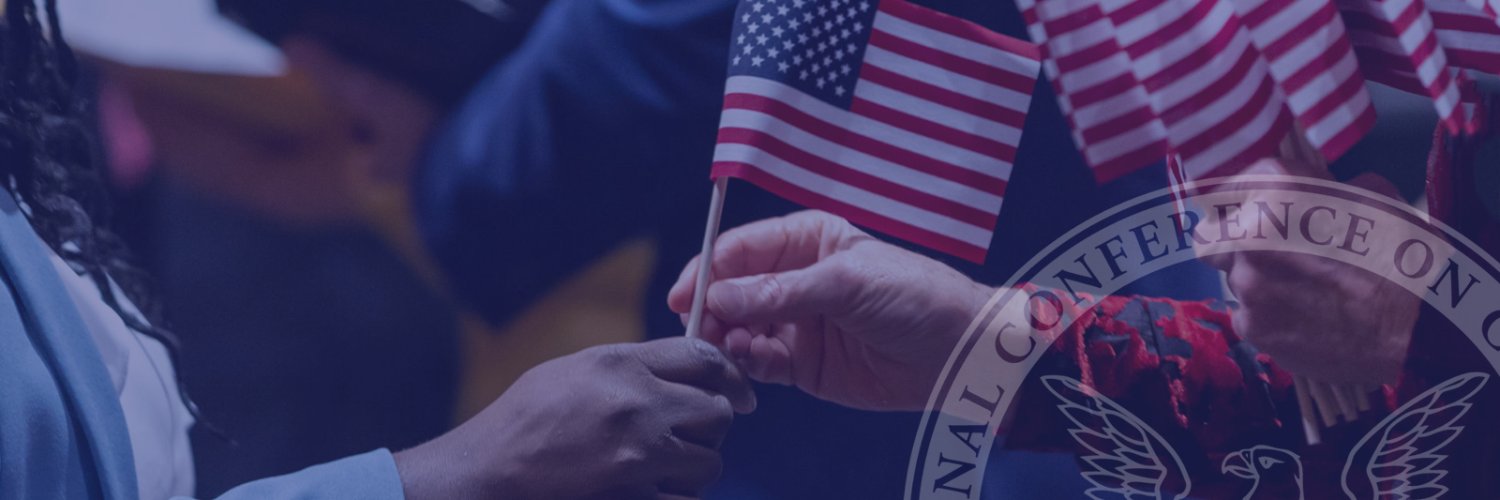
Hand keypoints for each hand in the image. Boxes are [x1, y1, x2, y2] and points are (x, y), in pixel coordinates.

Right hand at [393, 337, 755, 499]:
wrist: (489, 472)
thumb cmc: (524, 420)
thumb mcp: (574, 371)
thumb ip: (630, 368)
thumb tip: (676, 370)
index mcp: (622, 364)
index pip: (705, 357)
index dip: (731, 375)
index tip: (739, 392)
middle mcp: (640, 404)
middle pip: (718, 410)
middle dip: (713, 424)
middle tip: (695, 434)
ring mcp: (640, 454)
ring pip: (710, 461)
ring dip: (696, 466)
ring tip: (667, 467)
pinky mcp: (636, 495)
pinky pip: (688, 499)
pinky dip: (678, 496)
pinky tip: (655, 489)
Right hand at [667, 211, 992, 410]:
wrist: (959, 352)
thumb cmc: (914, 297)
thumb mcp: (846, 283)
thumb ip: (780, 292)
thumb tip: (720, 298)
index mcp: (805, 241)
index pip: (740, 249)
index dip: (708, 270)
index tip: (686, 295)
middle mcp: (793, 279)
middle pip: (731, 291)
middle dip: (712, 309)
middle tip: (700, 330)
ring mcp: (795, 322)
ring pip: (738, 329)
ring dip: (726, 339)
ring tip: (731, 348)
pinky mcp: (801, 363)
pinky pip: (758, 362)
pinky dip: (747, 363)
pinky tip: (752, 363)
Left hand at [1200, 159, 1420, 383]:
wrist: (1420, 327)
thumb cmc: (1404, 255)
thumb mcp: (1372, 196)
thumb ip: (1323, 189)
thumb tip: (1311, 195)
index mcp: (1278, 195)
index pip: (1238, 183)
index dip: (1253, 196)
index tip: (1263, 206)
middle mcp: (1250, 238)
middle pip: (1212, 234)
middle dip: (1232, 239)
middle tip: (1264, 249)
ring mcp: (1247, 286)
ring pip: (1233, 277)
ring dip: (1258, 279)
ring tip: (1304, 290)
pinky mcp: (1252, 327)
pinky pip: (1248, 314)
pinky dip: (1269, 315)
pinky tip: (1306, 318)